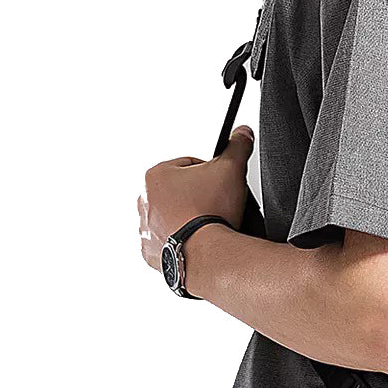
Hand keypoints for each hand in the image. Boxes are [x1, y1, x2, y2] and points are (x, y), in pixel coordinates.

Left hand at [139, 126, 253, 271]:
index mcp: (156, 176)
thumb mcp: (232, 168)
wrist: (206, 253)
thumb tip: (242, 134)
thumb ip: (237, 146)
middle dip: (199, 196)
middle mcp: (145, 202)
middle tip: (218, 205)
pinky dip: (184, 242)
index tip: (221, 185)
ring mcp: (146, 229)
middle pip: (180, 191)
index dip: (212, 174)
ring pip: (173, 217)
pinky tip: (200, 241)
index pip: (189, 165)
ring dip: (190, 219)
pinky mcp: (152, 253)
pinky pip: (170, 242)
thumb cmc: (210, 212)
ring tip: (210, 224)